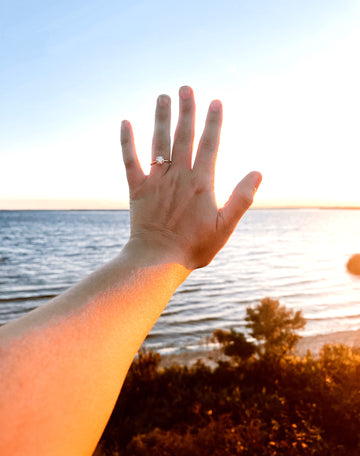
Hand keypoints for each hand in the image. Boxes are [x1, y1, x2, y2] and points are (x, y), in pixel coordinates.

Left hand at [120, 86, 261, 270]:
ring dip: (161, 118)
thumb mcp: (225, 226)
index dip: (213, 122)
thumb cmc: (194, 246)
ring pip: (158, 142)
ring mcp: (155, 180)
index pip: (209, 144)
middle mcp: (178, 176)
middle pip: (184, 136)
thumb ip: (241, 198)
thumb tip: (257, 172)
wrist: (158, 260)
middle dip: (186, 110)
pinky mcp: (136, 189)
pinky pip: (130, 160)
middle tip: (186, 87)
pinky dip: (127, 142)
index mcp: (201, 183)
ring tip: (163, 97)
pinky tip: (125, 122)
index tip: (215, 101)